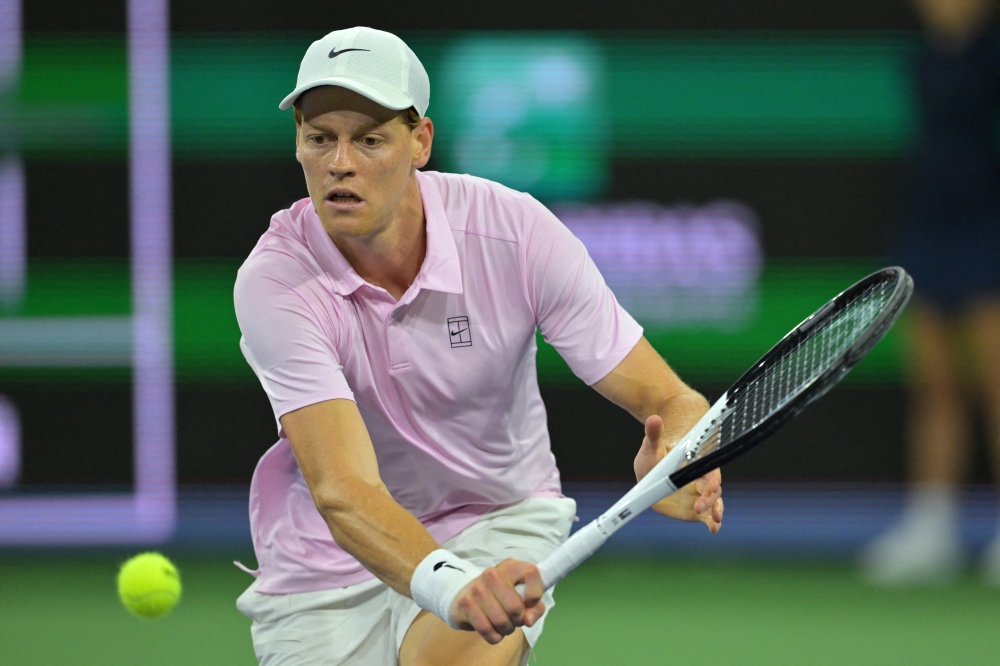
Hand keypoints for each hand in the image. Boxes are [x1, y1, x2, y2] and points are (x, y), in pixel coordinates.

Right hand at [449, 559, 544, 643]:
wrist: (468, 594)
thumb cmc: (502, 596)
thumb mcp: (523, 597)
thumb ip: (535, 608)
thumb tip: (528, 620)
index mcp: (511, 566)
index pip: (531, 573)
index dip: (535, 593)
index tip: (531, 603)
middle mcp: (493, 573)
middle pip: (515, 607)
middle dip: (519, 620)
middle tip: (515, 619)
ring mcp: (477, 587)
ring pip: (501, 621)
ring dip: (506, 630)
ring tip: (504, 624)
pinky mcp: (465, 603)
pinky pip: (487, 630)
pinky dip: (494, 636)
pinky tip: (493, 630)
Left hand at [634, 414, 723, 532]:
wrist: (656, 466)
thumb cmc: (656, 454)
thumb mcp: (653, 445)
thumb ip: (654, 434)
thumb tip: (653, 419)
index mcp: (694, 463)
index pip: (707, 471)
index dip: (710, 479)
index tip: (710, 486)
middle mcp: (699, 479)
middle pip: (712, 489)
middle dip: (709, 499)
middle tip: (700, 506)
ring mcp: (697, 494)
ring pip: (713, 502)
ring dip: (714, 511)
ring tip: (714, 523)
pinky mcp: (693, 508)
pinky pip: (705, 516)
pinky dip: (710, 522)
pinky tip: (713, 529)